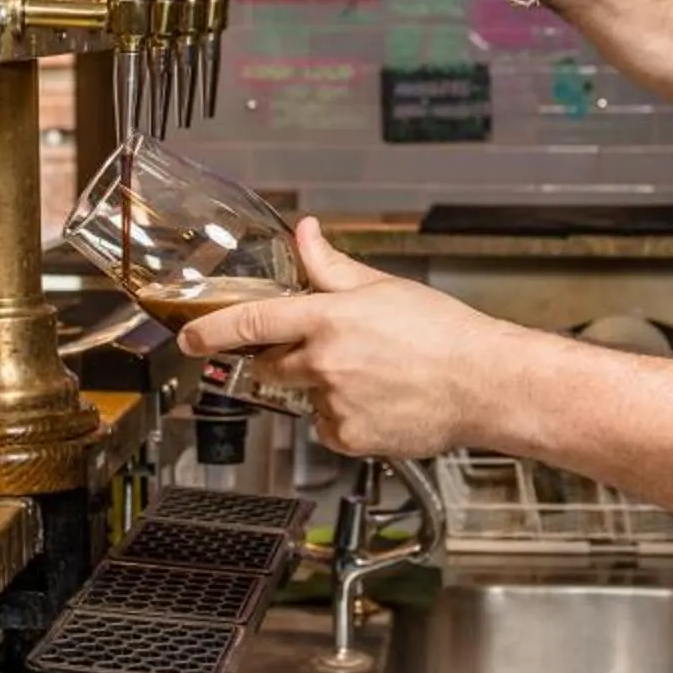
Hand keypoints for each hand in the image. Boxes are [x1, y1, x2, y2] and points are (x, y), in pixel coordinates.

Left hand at [177, 219, 509, 459]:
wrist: (484, 384)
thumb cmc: (444, 333)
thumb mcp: (383, 289)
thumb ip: (332, 266)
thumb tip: (305, 235)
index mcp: (328, 318)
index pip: (252, 322)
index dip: (212, 331)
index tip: (188, 338)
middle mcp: (324, 362)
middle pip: (270, 365)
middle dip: (281, 359)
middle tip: (323, 353)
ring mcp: (334, 403)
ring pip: (304, 397)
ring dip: (322, 388)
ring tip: (372, 377)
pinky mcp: (348, 437)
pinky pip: (326, 428)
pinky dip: (342, 418)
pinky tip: (378, 402)